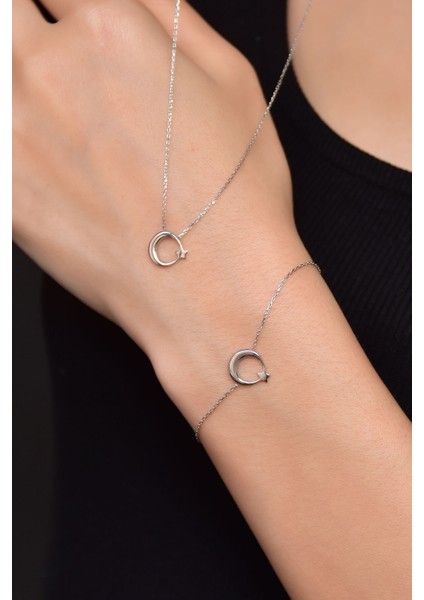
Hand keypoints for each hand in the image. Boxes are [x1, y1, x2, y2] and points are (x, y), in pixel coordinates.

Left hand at [13, 0, 303, 420]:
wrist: (209, 285)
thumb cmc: (234, 193)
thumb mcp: (229, 78)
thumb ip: (168, 13)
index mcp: (110, 29)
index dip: (66, 8)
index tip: (69, 21)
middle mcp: (50, 70)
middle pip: (6, 15)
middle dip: (26, 26)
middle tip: (53, 64)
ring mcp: (15, 131)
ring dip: (17, 80)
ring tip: (52, 111)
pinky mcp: (4, 188)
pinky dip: (14, 129)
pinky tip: (45, 147)